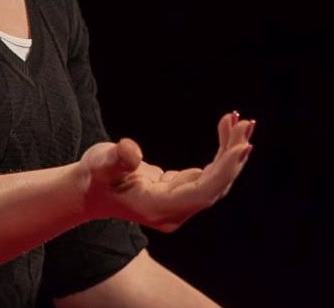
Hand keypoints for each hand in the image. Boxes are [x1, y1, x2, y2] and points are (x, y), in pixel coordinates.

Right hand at [78, 111, 254, 231]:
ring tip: (240, 121)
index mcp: (157, 208)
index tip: (242, 146)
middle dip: (233, 155)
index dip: (224, 170)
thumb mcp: (99, 164)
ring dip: (230, 152)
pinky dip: (220, 153)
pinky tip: (226, 130)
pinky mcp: (180, 193)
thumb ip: (116, 160)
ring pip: (215, 181)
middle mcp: (173, 212)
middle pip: (214, 186)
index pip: (202, 192)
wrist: (87, 192)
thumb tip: (132, 152)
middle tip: (245, 122)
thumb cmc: (92, 177)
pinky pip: (208, 175)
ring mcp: (178, 205)